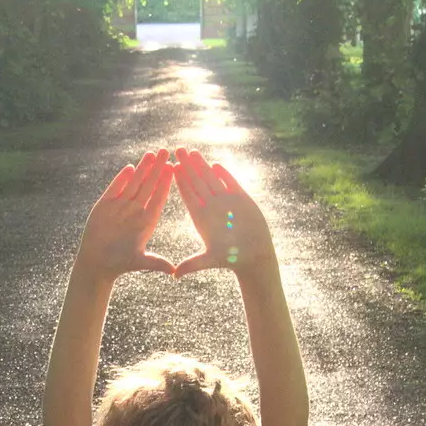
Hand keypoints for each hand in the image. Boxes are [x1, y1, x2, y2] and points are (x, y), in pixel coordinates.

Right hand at [77, 149, 175, 277]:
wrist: (97, 263)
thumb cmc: (119, 264)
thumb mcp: (139, 262)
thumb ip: (155, 263)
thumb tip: (173, 270)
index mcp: (147, 221)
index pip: (159, 197)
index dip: (166, 183)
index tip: (175, 169)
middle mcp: (136, 210)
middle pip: (149, 185)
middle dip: (157, 169)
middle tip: (167, 152)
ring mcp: (121, 206)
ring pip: (134, 183)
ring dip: (142, 169)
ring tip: (151, 154)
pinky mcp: (105, 205)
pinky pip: (115, 188)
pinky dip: (121, 178)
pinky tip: (130, 168)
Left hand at [172, 149, 274, 278]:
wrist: (254, 256)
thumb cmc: (232, 260)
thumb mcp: (210, 260)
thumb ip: (193, 264)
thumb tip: (174, 275)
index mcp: (201, 218)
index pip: (188, 195)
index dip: (180, 181)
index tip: (171, 167)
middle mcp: (212, 207)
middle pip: (197, 183)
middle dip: (188, 166)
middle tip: (177, 150)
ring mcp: (226, 202)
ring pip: (212, 180)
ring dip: (203, 166)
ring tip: (193, 152)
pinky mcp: (241, 200)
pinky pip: (231, 184)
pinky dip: (224, 175)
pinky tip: (216, 165)